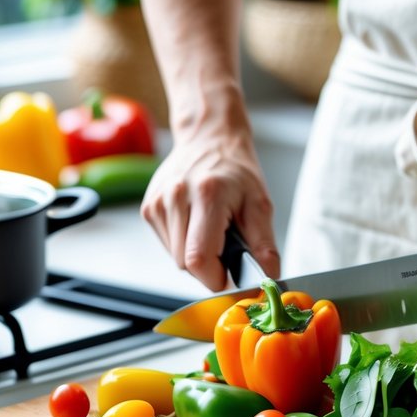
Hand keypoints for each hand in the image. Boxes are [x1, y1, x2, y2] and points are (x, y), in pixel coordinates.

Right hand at [141, 130, 280, 290]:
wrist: (208, 139)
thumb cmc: (236, 170)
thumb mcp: (259, 203)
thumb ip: (264, 244)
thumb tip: (267, 277)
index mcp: (207, 194)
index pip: (199, 258)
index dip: (216, 277)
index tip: (230, 274)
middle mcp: (176, 196)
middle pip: (185, 263)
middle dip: (208, 266)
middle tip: (225, 244)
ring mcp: (158, 202)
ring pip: (174, 257)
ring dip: (195, 254)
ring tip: (210, 228)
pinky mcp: (148, 207)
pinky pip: (167, 245)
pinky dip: (183, 243)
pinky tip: (195, 223)